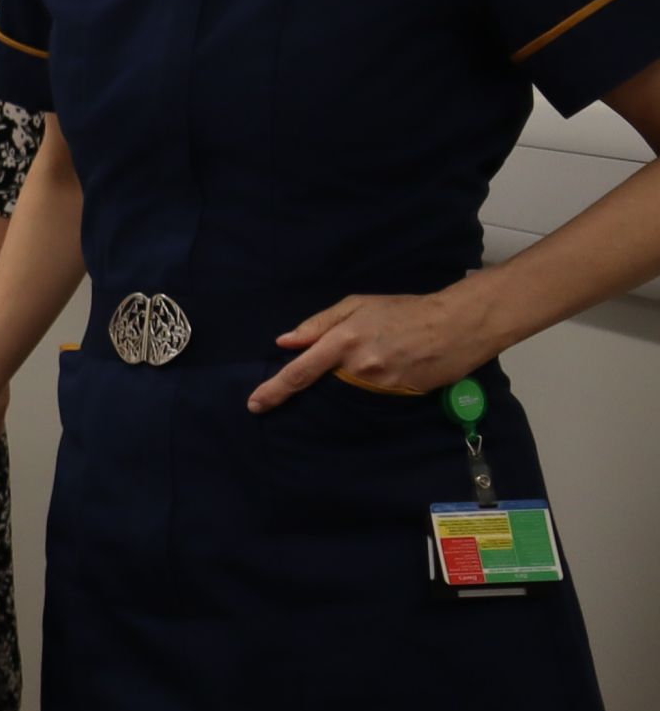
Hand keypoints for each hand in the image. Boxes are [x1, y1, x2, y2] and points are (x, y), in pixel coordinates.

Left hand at [252, 279, 500, 410]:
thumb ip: (318, 324)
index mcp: (342, 340)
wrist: (455, 325)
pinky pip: (372, 398)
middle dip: (326, 379)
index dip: (274, 390)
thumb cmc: (403, 310)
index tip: (255, 405)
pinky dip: (371, 388)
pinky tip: (390, 370)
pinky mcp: (399, 396)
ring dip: (352, 382)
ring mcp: (379, 384)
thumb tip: (285, 342)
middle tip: (353, 361)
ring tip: (380, 360)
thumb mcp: (357, 305)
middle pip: (324, 386)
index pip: (299, 372)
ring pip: (348, 393)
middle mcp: (357, 366)